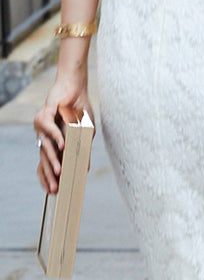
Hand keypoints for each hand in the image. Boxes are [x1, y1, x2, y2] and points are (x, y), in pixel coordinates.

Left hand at [34, 79, 93, 194]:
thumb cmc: (79, 108)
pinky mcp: (44, 116)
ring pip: (46, 148)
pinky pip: (50, 129)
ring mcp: (42, 128)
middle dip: (50, 176)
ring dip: (53, 161)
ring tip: (60, 172)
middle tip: (56, 189)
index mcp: (52, 143)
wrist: (74, 86)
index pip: (45, 165)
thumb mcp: (85, 131)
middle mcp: (44, 138)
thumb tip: (85, 168)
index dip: (48, 179)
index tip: (54, 193)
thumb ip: (83, 148)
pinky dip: (57, 138)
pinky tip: (64, 146)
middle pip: (44, 161)